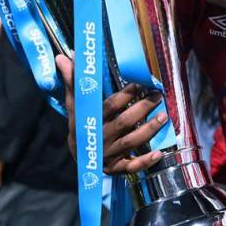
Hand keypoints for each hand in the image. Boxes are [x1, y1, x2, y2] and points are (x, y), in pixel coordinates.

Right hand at [56, 55, 164, 173]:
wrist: (77, 155)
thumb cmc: (80, 124)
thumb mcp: (75, 104)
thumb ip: (73, 82)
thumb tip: (62, 57)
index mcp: (90, 120)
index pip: (109, 106)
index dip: (125, 95)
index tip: (140, 84)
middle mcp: (100, 137)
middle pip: (124, 123)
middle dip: (142, 109)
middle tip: (158, 96)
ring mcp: (108, 154)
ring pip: (130, 142)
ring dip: (148, 130)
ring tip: (164, 117)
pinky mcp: (116, 167)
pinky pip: (131, 166)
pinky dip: (145, 162)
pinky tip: (158, 153)